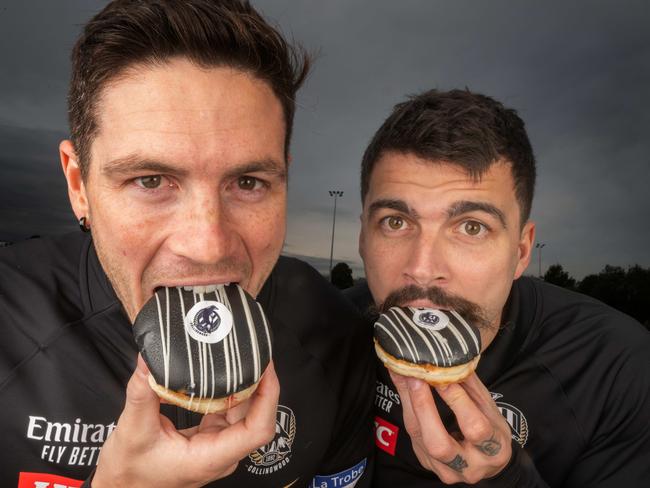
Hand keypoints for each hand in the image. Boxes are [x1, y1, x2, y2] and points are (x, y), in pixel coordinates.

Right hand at [93, 356, 278, 487]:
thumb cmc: (128, 471)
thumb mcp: (132, 430)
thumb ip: (142, 393)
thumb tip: (147, 360)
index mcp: (210, 457)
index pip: (258, 429)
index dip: (269, 397)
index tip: (266, 369)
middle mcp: (220, 453)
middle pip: (256, 416)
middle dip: (261, 383)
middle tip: (256, 353)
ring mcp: (217, 446)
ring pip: (244, 412)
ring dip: (247, 385)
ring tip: (245, 357)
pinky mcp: (210, 437)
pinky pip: (229, 412)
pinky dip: (230, 391)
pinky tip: (226, 373)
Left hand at [390, 371, 511, 484]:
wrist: (486, 462)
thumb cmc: (490, 428)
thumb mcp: (489, 408)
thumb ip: (470, 386)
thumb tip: (450, 358)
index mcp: (494, 451)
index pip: (475, 428)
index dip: (457, 401)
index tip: (442, 376)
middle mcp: (470, 468)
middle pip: (440, 445)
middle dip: (424, 408)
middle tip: (415, 378)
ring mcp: (446, 471)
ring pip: (421, 441)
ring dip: (410, 405)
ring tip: (404, 376)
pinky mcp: (428, 465)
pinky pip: (413, 437)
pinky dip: (407, 409)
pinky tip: (403, 387)